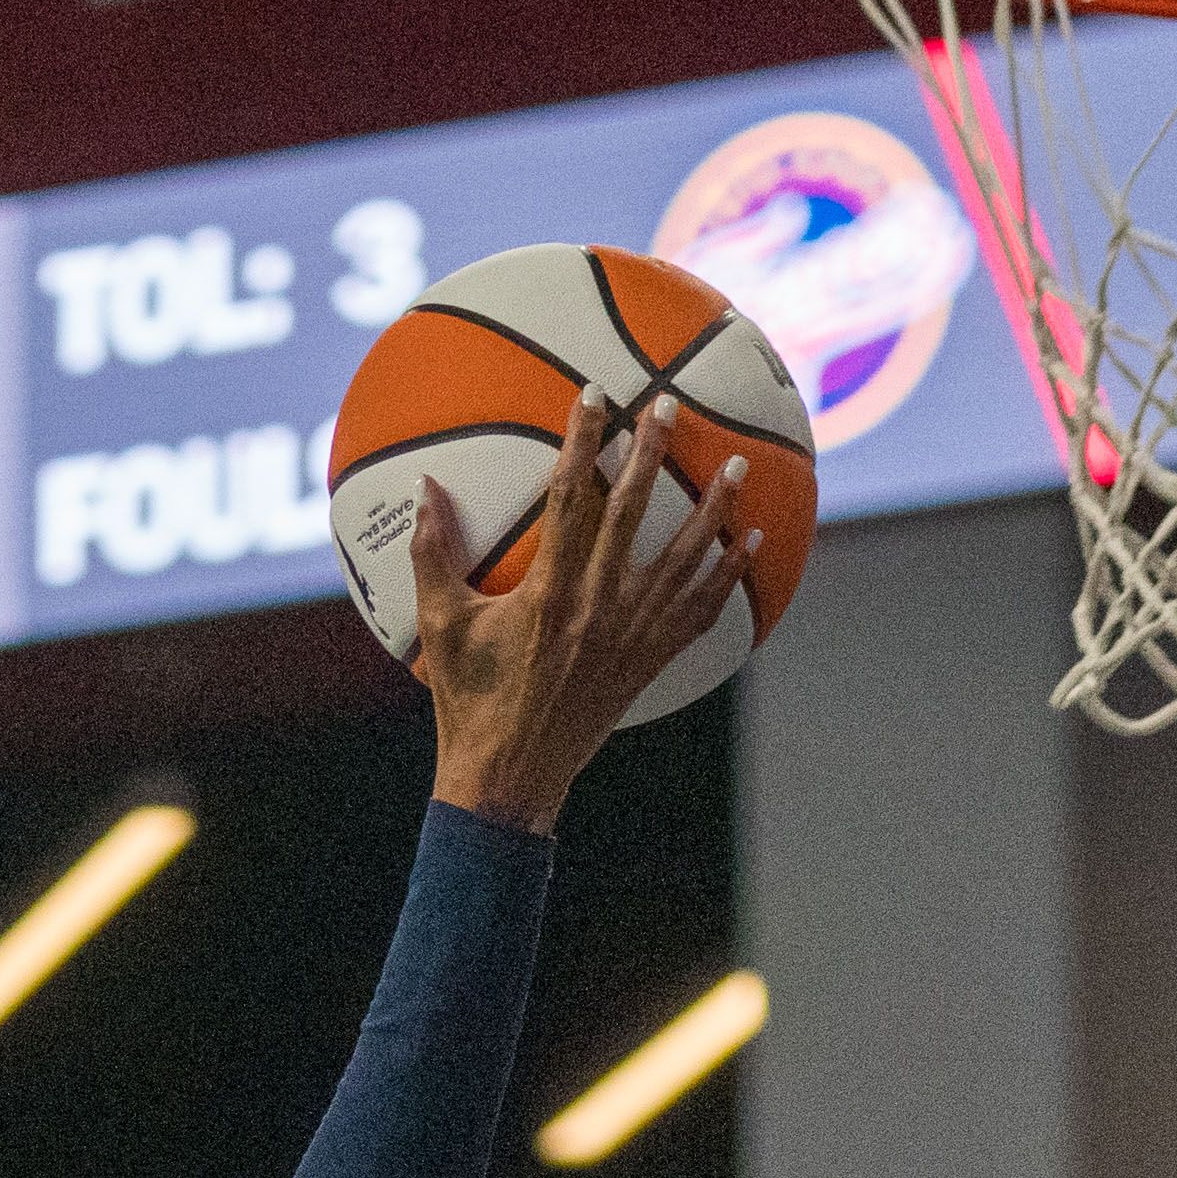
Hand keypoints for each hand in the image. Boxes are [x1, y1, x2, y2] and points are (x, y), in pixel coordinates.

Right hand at [416, 388, 755, 834]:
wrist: (510, 778)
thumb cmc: (470, 702)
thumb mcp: (440, 626)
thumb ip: (432, 553)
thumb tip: (426, 486)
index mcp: (548, 593)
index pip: (570, 499)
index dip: (584, 444)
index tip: (595, 398)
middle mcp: (598, 608)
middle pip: (634, 514)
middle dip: (654, 454)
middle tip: (671, 405)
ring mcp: (631, 637)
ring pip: (684, 560)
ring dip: (714, 510)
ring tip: (740, 465)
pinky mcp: (649, 663)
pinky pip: (701, 613)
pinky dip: (728, 576)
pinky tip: (750, 544)